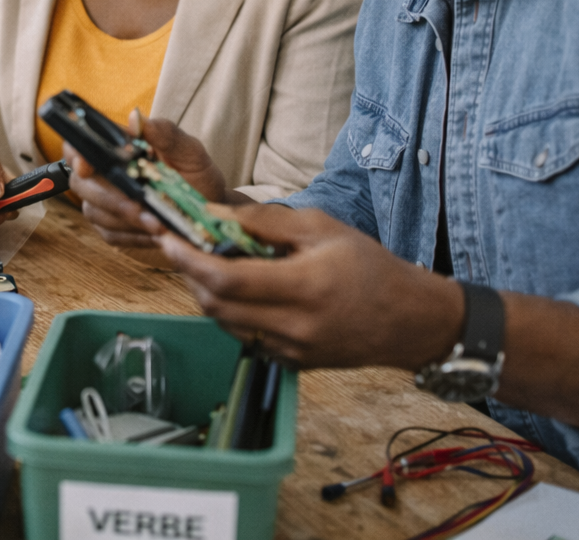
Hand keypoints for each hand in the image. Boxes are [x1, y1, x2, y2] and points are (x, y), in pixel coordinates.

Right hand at [74, 110, 233, 248]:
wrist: (211, 213)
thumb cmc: (197, 177)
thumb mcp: (190, 152)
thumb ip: (165, 134)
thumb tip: (136, 118)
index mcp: (118, 147)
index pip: (79, 144)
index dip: (75, 154)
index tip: (86, 166)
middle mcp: (104, 172)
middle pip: (82, 183)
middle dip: (112, 199)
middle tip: (143, 209)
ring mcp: (104, 201)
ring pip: (95, 212)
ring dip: (126, 221)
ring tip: (159, 225)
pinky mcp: (111, 227)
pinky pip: (109, 234)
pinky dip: (133, 236)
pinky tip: (155, 234)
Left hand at [160, 202, 461, 368]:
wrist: (411, 321)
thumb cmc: (370, 267)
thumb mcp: (321, 228)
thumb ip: (264, 222)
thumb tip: (213, 215)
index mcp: (304, 287)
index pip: (227, 279)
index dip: (189, 260)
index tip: (167, 239)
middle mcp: (294, 325)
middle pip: (216, 304)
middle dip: (188, 274)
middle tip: (178, 247)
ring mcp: (291, 350)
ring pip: (224, 323)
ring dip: (205, 293)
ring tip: (204, 263)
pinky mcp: (291, 363)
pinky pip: (244, 337)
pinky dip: (229, 312)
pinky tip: (235, 289)